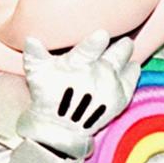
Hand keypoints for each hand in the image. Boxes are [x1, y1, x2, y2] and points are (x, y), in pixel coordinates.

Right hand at [16, 29, 139, 157]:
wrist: (60, 127)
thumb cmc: (47, 95)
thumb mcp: (36, 74)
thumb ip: (34, 54)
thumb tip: (30, 39)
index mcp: (76, 67)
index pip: (87, 51)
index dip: (95, 43)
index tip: (102, 35)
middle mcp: (96, 76)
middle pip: (114, 54)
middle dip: (120, 45)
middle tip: (122, 38)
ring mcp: (110, 87)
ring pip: (123, 62)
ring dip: (125, 53)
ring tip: (126, 46)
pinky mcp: (119, 100)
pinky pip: (131, 79)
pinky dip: (132, 70)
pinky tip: (131, 64)